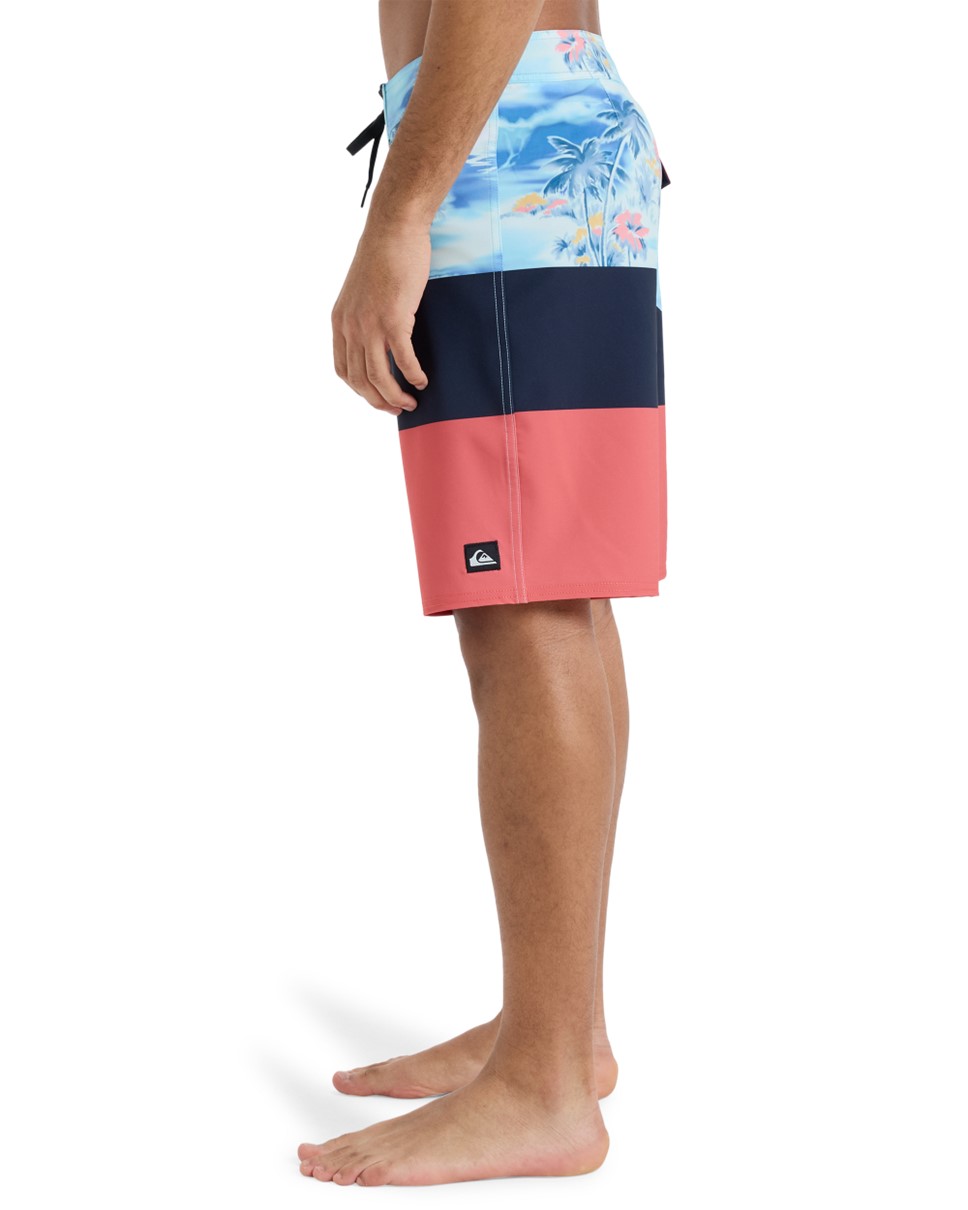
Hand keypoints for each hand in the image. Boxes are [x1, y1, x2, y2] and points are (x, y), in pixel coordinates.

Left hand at [331, 219, 430, 416]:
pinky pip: (404, 360)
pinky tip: (423, 381)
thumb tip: (378, 337)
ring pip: (379, 377)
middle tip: (397, 409)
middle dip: (378, 401)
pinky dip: (414, 376)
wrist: (394, 229)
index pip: (343, 369)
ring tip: (410, 403)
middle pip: (360, 380)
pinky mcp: (394, 319)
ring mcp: (371, 324)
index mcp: (340, 321)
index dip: (360, 390)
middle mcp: (351, 326)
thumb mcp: (361, 291)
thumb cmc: (383, 255)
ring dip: (395, 396)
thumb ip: (363, 316)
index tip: (377, 397)